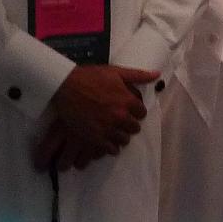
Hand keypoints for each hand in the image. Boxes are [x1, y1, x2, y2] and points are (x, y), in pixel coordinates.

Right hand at [32, 64, 160, 171]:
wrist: (66, 86)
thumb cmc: (90, 76)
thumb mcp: (116, 72)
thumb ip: (138, 75)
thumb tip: (156, 74)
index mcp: (127, 100)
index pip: (142, 113)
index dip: (136, 111)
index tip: (130, 110)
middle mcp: (120, 116)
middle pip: (134, 128)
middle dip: (130, 124)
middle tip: (121, 120)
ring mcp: (108, 128)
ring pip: (124, 140)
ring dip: (121, 135)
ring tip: (114, 130)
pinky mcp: (96, 137)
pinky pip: (111, 149)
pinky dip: (111, 146)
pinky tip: (107, 140)